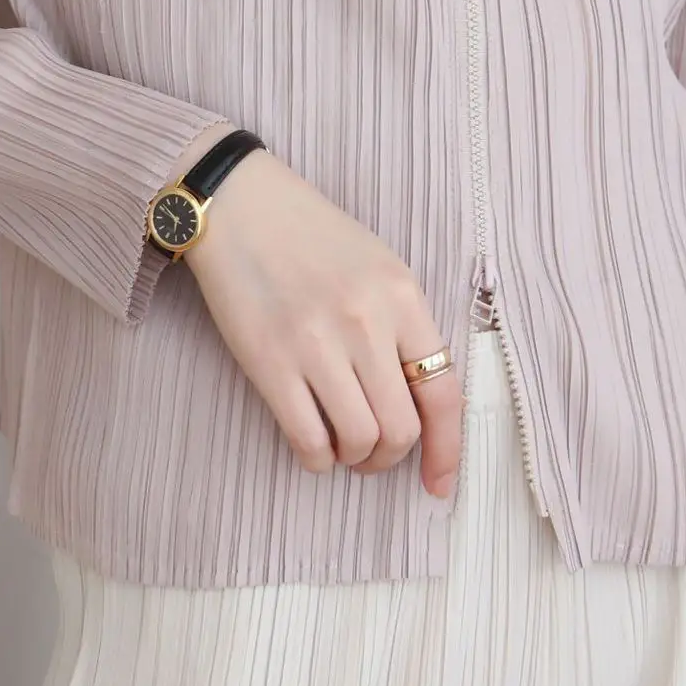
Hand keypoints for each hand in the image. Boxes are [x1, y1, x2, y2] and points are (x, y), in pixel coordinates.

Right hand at [177, 143, 462, 497]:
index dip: (446, 449)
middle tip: (373, 453)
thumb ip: (401, 327)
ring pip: (358, 441)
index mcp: (402, 296)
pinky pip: (308, 439)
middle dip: (390, 457)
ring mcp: (316, 343)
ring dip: (354, 459)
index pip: (443, 391)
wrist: (239, 203)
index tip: (439, 482)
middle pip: (401, 428)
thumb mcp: (377, 266)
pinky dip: (317, 458)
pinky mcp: (269, 361)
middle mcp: (366, 321)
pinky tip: (313, 445)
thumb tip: (417, 402)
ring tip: (341, 445)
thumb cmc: (309, 235)